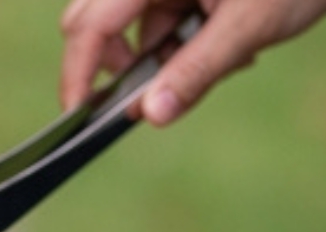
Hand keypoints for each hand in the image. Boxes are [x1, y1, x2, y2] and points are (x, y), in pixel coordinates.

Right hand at [59, 0, 325, 123]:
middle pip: (95, 22)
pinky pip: (158, 23)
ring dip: (164, 57)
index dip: (77, 71)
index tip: (79, 114)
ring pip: (131, 28)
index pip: (90, 24)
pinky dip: (183, 44)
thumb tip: (150, 116)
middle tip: (155, 93)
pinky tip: (227, 44)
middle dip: (122, 65)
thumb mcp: (247, 27)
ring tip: (225, 59)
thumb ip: (195, 71)